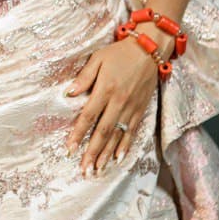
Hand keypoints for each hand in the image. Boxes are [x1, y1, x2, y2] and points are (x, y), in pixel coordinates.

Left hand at [64, 32, 169, 173]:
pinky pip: (132, 131)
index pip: (88, 116)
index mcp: (105, 89)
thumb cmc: (119, 52)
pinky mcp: (141, 109)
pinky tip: (118, 158)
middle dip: (92, 152)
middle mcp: (118, 102)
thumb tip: (68, 94)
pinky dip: (125, 146)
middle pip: (103, 132)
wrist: (150, 49)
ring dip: (107, 154)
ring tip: (98, 170)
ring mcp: (131, 108)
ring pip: (118, 136)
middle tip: (84, 170)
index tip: (70, 150)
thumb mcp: (98, 58)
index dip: (78, 134)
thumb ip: (84, 77)